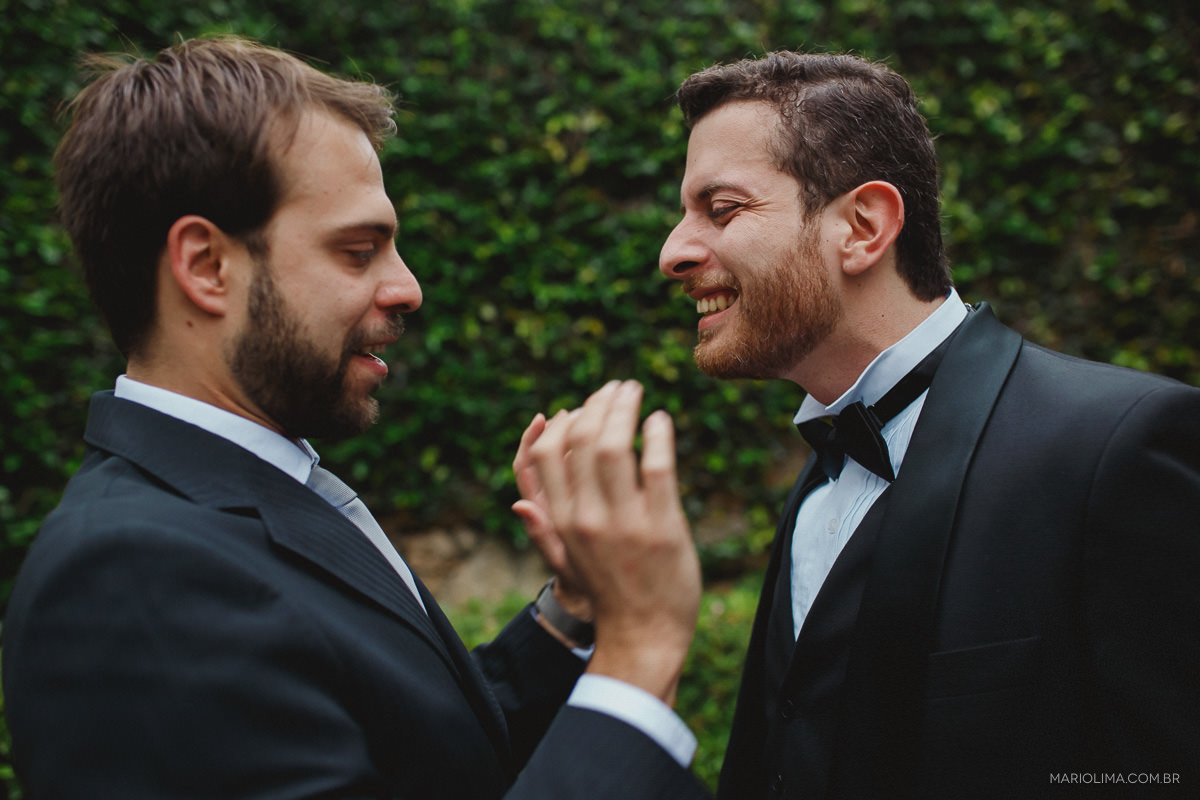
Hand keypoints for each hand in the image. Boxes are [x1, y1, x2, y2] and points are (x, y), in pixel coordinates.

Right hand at [515, 380, 700, 704]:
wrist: (644, 635)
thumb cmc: (607, 594)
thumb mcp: (566, 562)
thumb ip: (544, 528)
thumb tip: (519, 500)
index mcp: (562, 520)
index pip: (546, 455)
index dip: (559, 423)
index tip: (578, 406)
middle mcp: (587, 517)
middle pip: (581, 440)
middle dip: (597, 404)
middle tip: (615, 388)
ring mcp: (625, 521)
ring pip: (614, 446)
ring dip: (623, 409)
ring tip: (635, 391)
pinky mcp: (662, 525)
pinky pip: (656, 467)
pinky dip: (657, 436)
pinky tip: (660, 420)